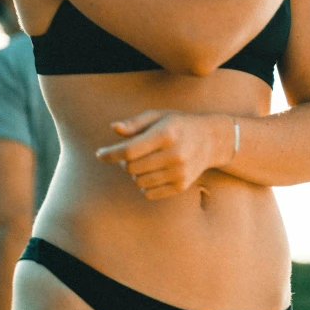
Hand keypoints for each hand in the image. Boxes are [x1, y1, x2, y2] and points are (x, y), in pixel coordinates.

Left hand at [95, 110, 219, 199]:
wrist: (210, 140)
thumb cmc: (177, 124)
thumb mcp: (157, 116)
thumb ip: (135, 123)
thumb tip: (114, 128)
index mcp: (166, 134)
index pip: (129, 150)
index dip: (110, 154)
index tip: (99, 154)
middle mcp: (174, 155)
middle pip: (131, 168)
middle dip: (124, 161)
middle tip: (131, 152)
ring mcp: (179, 172)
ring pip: (138, 182)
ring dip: (135, 173)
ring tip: (145, 161)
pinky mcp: (181, 186)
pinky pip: (149, 193)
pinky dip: (144, 184)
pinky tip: (153, 171)